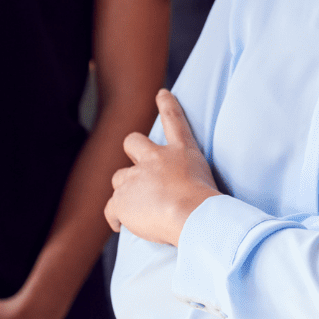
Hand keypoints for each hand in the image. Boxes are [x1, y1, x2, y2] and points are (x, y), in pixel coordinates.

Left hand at [105, 90, 220, 246]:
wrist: (193, 216)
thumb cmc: (208, 206)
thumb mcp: (207, 184)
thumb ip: (191, 183)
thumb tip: (181, 196)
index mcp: (181, 151)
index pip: (174, 120)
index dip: (167, 104)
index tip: (162, 93)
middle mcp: (155, 158)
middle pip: (133, 141)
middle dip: (132, 150)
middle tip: (137, 166)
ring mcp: (136, 177)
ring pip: (119, 177)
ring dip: (125, 189)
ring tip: (137, 207)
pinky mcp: (121, 198)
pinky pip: (110, 208)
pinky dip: (114, 217)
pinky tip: (120, 225)